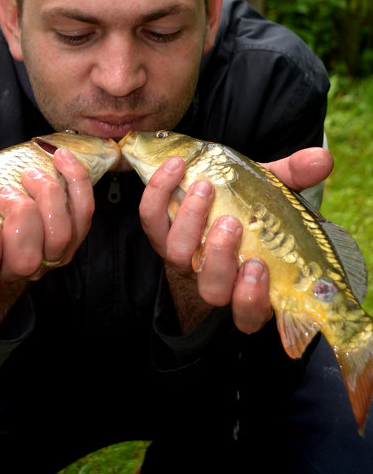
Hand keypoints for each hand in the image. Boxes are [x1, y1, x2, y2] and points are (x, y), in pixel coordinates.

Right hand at [0, 148, 94, 327]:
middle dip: (20, 219)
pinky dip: (76, 182)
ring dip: (48, 199)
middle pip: (25, 261)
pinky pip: (83, 215)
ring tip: (30, 175)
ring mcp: (46, 257)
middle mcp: (11, 271)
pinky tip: (60, 157)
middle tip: (4, 191)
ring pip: (60, 240)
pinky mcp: (71, 235)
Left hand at [138, 146, 332, 333]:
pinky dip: (159, 191)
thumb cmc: (249, 207)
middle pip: (211, 288)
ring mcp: (183, 257)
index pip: (248, 314)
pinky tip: (176, 165)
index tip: (258, 268)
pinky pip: (151, 219)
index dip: (250, 300)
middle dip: (219, 257)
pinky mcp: (159, 232)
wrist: (211, 193)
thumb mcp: (276, 194)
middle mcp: (213, 278)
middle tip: (230, 223)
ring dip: (190, 221)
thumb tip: (321, 159)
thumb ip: (297, 178)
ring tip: (204, 188)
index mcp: (249, 284)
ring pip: (177, 256)